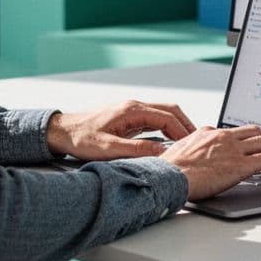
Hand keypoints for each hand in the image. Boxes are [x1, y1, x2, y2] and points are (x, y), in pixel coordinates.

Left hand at [46, 100, 196, 159]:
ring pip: (163, 114)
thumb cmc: (80, 137)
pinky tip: (170, 141)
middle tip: (198, 142)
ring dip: (177, 126)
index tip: (193, 144)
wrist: (62, 131)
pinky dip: (167, 128)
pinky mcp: (129, 119)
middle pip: (170, 111)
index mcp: (132, 110)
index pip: (168, 117)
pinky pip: (155, 120)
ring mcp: (132, 111)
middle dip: (186, 125)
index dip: (183, 131)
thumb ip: (136, 150)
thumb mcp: (108, 148)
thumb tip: (162, 153)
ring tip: (188, 143)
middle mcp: (134, 107)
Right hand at [160, 125, 260, 200]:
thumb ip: (191, 152)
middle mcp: (223, 137)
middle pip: (255, 132)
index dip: (248, 140)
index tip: (252, 148)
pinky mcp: (241, 165)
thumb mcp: (179, 153)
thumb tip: (192, 159)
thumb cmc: (169, 170)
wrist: (169, 176)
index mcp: (208, 133)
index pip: (235, 131)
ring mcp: (234, 149)